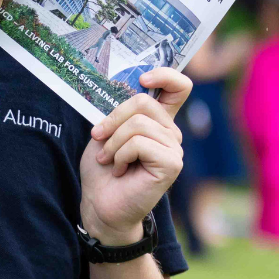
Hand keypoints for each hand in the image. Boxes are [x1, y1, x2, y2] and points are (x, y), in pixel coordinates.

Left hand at [80, 68, 192, 244]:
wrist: (100, 203)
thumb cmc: (103, 168)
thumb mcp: (106, 130)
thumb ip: (120, 109)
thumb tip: (128, 84)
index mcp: (158, 120)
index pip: (178, 86)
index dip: (165, 74)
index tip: (142, 78)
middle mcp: (170, 132)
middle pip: (144, 101)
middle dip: (113, 119)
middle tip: (100, 139)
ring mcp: (174, 148)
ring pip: (138, 124)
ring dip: (113, 142)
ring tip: (109, 159)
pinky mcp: (172, 164)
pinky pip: (139, 143)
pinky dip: (120, 155)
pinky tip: (120, 170)